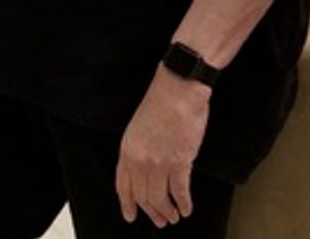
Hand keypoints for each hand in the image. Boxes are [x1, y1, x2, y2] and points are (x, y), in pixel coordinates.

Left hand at [115, 68, 211, 228]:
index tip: (130, 215)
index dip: (127, 204)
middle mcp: (140, 160)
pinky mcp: (180, 163)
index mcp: (127, 150)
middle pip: (143, 196)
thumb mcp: (138, 127)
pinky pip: (180, 192)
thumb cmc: (160, 102)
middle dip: (151, 212)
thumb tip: (144, 170)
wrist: (177, 90)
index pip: (123, 186)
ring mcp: (159, 163)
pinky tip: (186, 208)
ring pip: (160, 199)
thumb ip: (138, 150)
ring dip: (167, 212)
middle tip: (158, 220)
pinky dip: (184, 204)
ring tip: (173, 217)